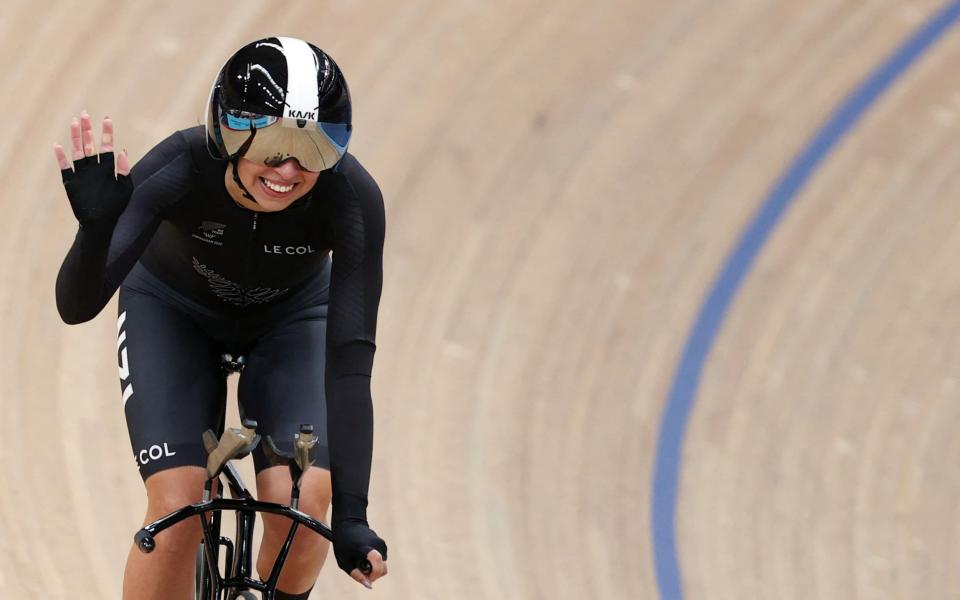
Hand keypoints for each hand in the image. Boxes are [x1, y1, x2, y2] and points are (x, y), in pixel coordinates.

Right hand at [54, 111, 132, 227]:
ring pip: (77, 152)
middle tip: (85, 114)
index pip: (107, 146)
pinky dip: (61, 158)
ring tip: (74, 122)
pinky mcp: (71, 182)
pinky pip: (65, 168)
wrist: (101, 223)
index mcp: (108, 168)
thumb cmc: (115, 207)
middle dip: (87, 130)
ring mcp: (82, 174)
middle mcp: (94, 168)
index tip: (107, 119)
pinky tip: (58, 146)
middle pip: (89, 145)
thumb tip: (123, 150)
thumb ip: (124, 170)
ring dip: (75, 138)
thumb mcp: (125, 188)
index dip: (107, 133)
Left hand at [332, 520, 388, 588]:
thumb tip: (369, 585)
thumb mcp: (344, 561)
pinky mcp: (383, 543)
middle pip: (383, 568)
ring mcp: (381, 543)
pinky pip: (382, 559)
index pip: (376, 560)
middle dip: (374, 574)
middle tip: (361, 571)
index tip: (367, 576)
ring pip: (383, 564)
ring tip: (360, 560)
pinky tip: (364, 555)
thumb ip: (356, 574)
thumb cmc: (343, 543)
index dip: (374, 573)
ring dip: (373, 567)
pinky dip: (375, 561)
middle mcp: (376, 544)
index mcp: (364, 547)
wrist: (349, 523)